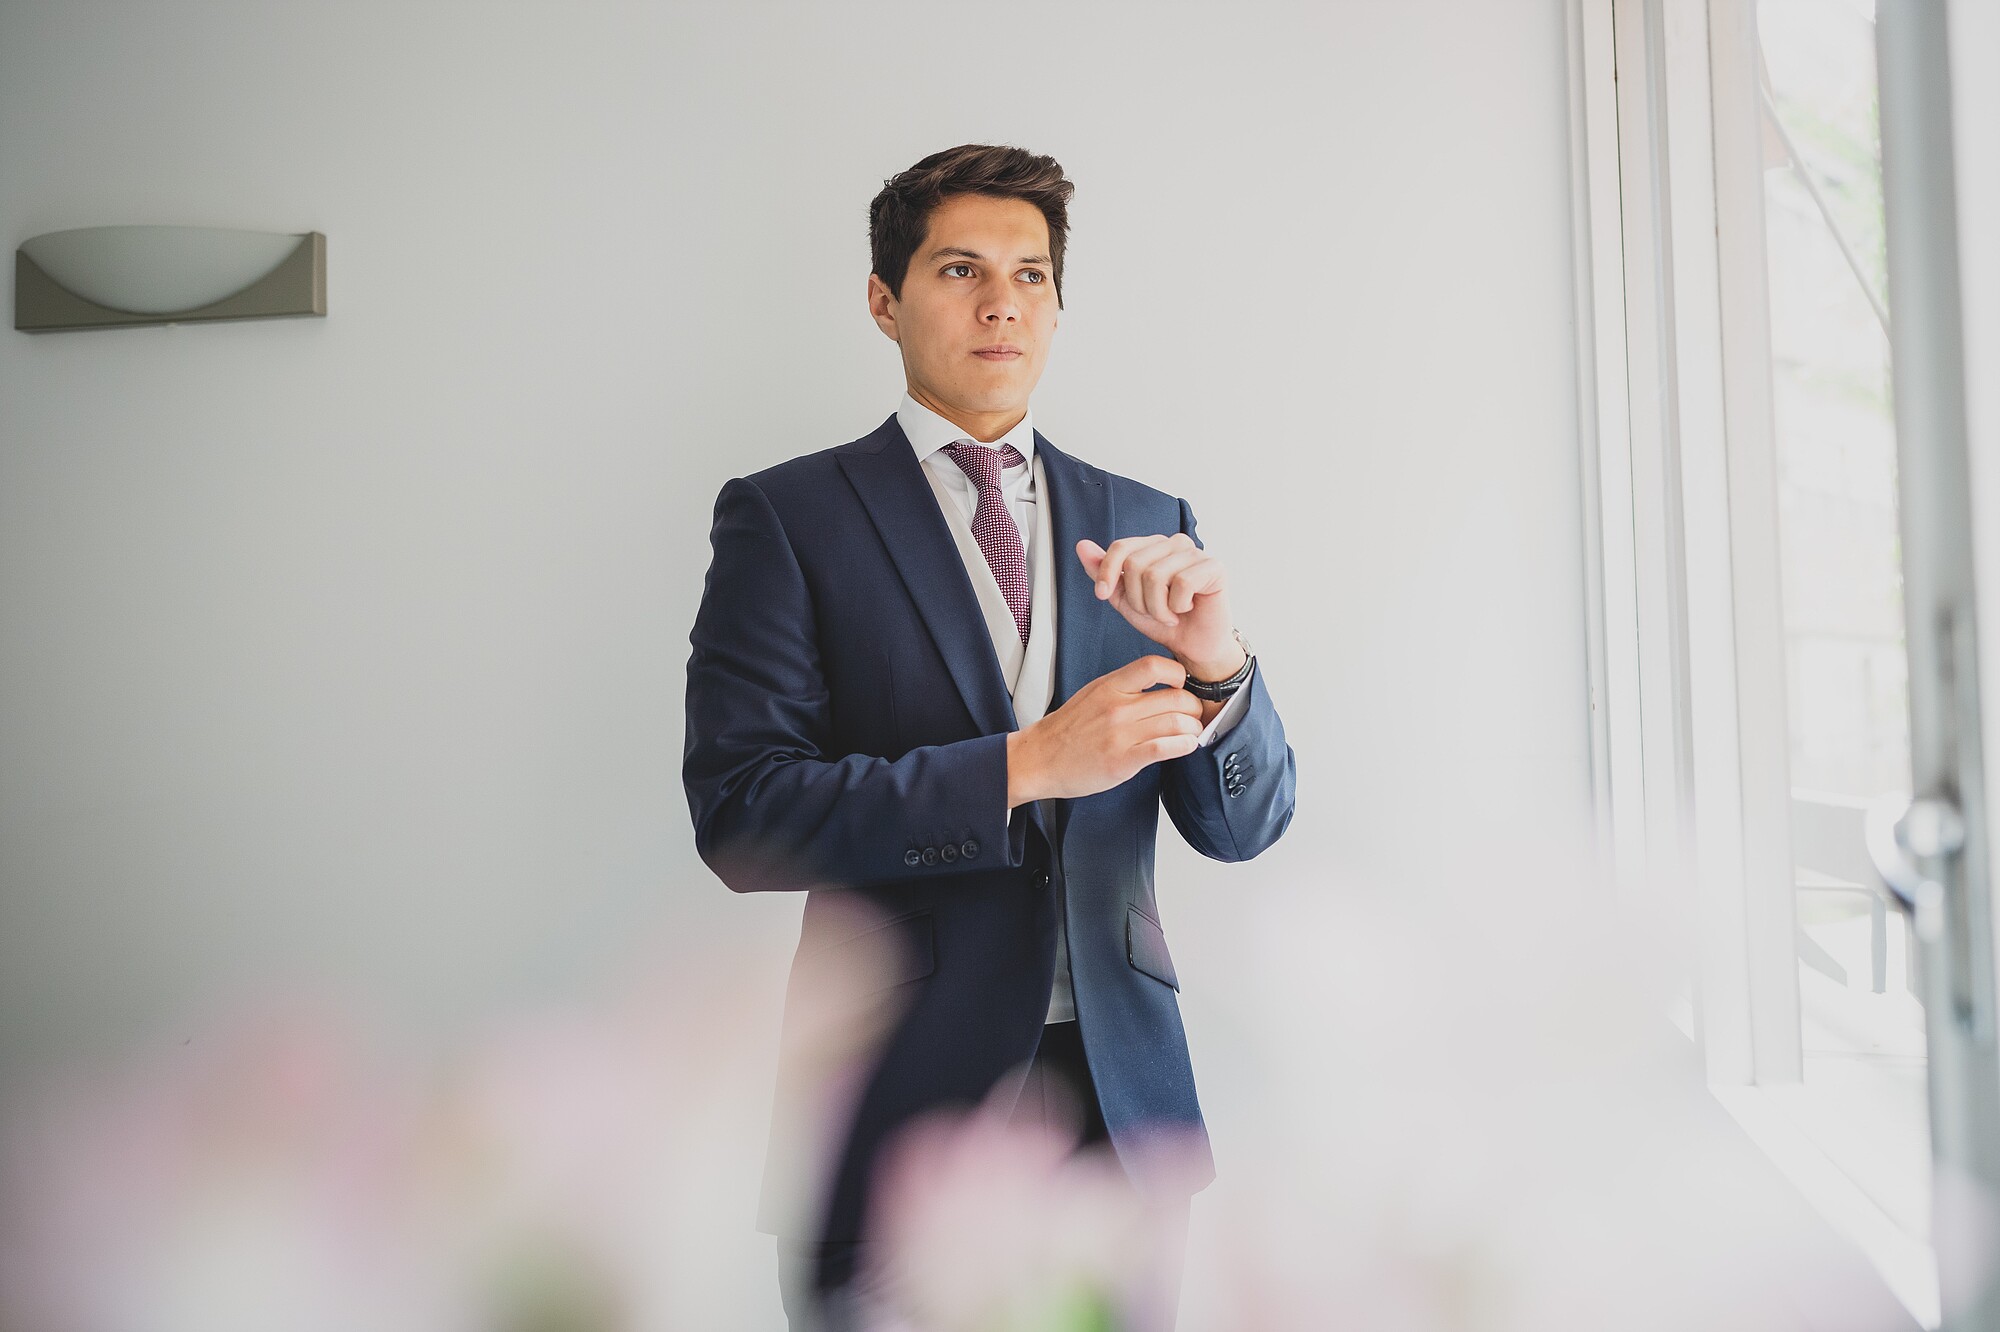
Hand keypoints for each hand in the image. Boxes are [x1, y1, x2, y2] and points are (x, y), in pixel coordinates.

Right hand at [1007, 655, 1204, 803]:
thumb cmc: (1066, 730)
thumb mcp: (1093, 694)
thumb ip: (1123, 688)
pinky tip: (1186, 746)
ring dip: (1192, 729)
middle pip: (1175, 698)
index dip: (1178, 674)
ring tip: (1191, 733)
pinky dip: (1184, 746)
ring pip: (1175, 723)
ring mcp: (1120, 735)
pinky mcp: (1122, 761)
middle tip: (1195, 715)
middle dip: (1194, 708)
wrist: (1039, 759)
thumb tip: (1160, 686)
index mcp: (1109, 687)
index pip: (1154, 666)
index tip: (1182, 685)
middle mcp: (1116, 707)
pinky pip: (1164, 748)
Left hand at [1076, 533, 1242, 680]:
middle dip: (1137, 599)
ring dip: (1157, 607)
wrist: (1193, 646)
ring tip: (1169, 615)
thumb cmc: (1163, 621)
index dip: (1106, 572)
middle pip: (1135, 564)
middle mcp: (1175, 543)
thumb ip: (1103, 573)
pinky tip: (1186, 609)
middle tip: (1154, 612)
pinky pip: (1181, 584)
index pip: (1121, 547)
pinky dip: (1177, 606)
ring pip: (1155, 575)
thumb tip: (1081, 546)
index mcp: (1154, 545)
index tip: (1103, 595)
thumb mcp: (1124, 599)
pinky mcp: (1214, 567)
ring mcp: (1196, 553)